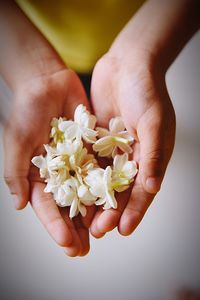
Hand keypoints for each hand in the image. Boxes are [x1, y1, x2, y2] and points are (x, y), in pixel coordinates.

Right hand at [4, 69, 95, 255]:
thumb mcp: (17, 142)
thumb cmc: (26, 111)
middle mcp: (59, 172)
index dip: (56, 227)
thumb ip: (16, 173)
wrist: (46, 82)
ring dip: (93, 213)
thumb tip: (19, 206)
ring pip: (86, 193)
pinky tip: (114, 203)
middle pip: (68, 205)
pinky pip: (99, 171)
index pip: (47, 207)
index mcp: (38, 175)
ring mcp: (76, 162)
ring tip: (102, 233)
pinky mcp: (91, 150)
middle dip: (75, 228)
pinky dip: (106, 187)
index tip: (67, 245)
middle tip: (85, 249)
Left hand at [90, 50, 175, 236]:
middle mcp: (133, 157)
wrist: (128, 64)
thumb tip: (152, 187)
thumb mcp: (154, 122)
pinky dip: (84, 178)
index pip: (143, 190)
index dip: (135, 211)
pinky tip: (75, 191)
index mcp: (151, 156)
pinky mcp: (98, 140)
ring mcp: (114, 149)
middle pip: (122, 190)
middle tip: (99, 230)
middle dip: (112, 211)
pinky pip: (91, 162)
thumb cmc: (147, 91)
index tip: (124, 230)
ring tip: (86, 219)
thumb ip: (153, 155)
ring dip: (96, 200)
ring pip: (104, 181)